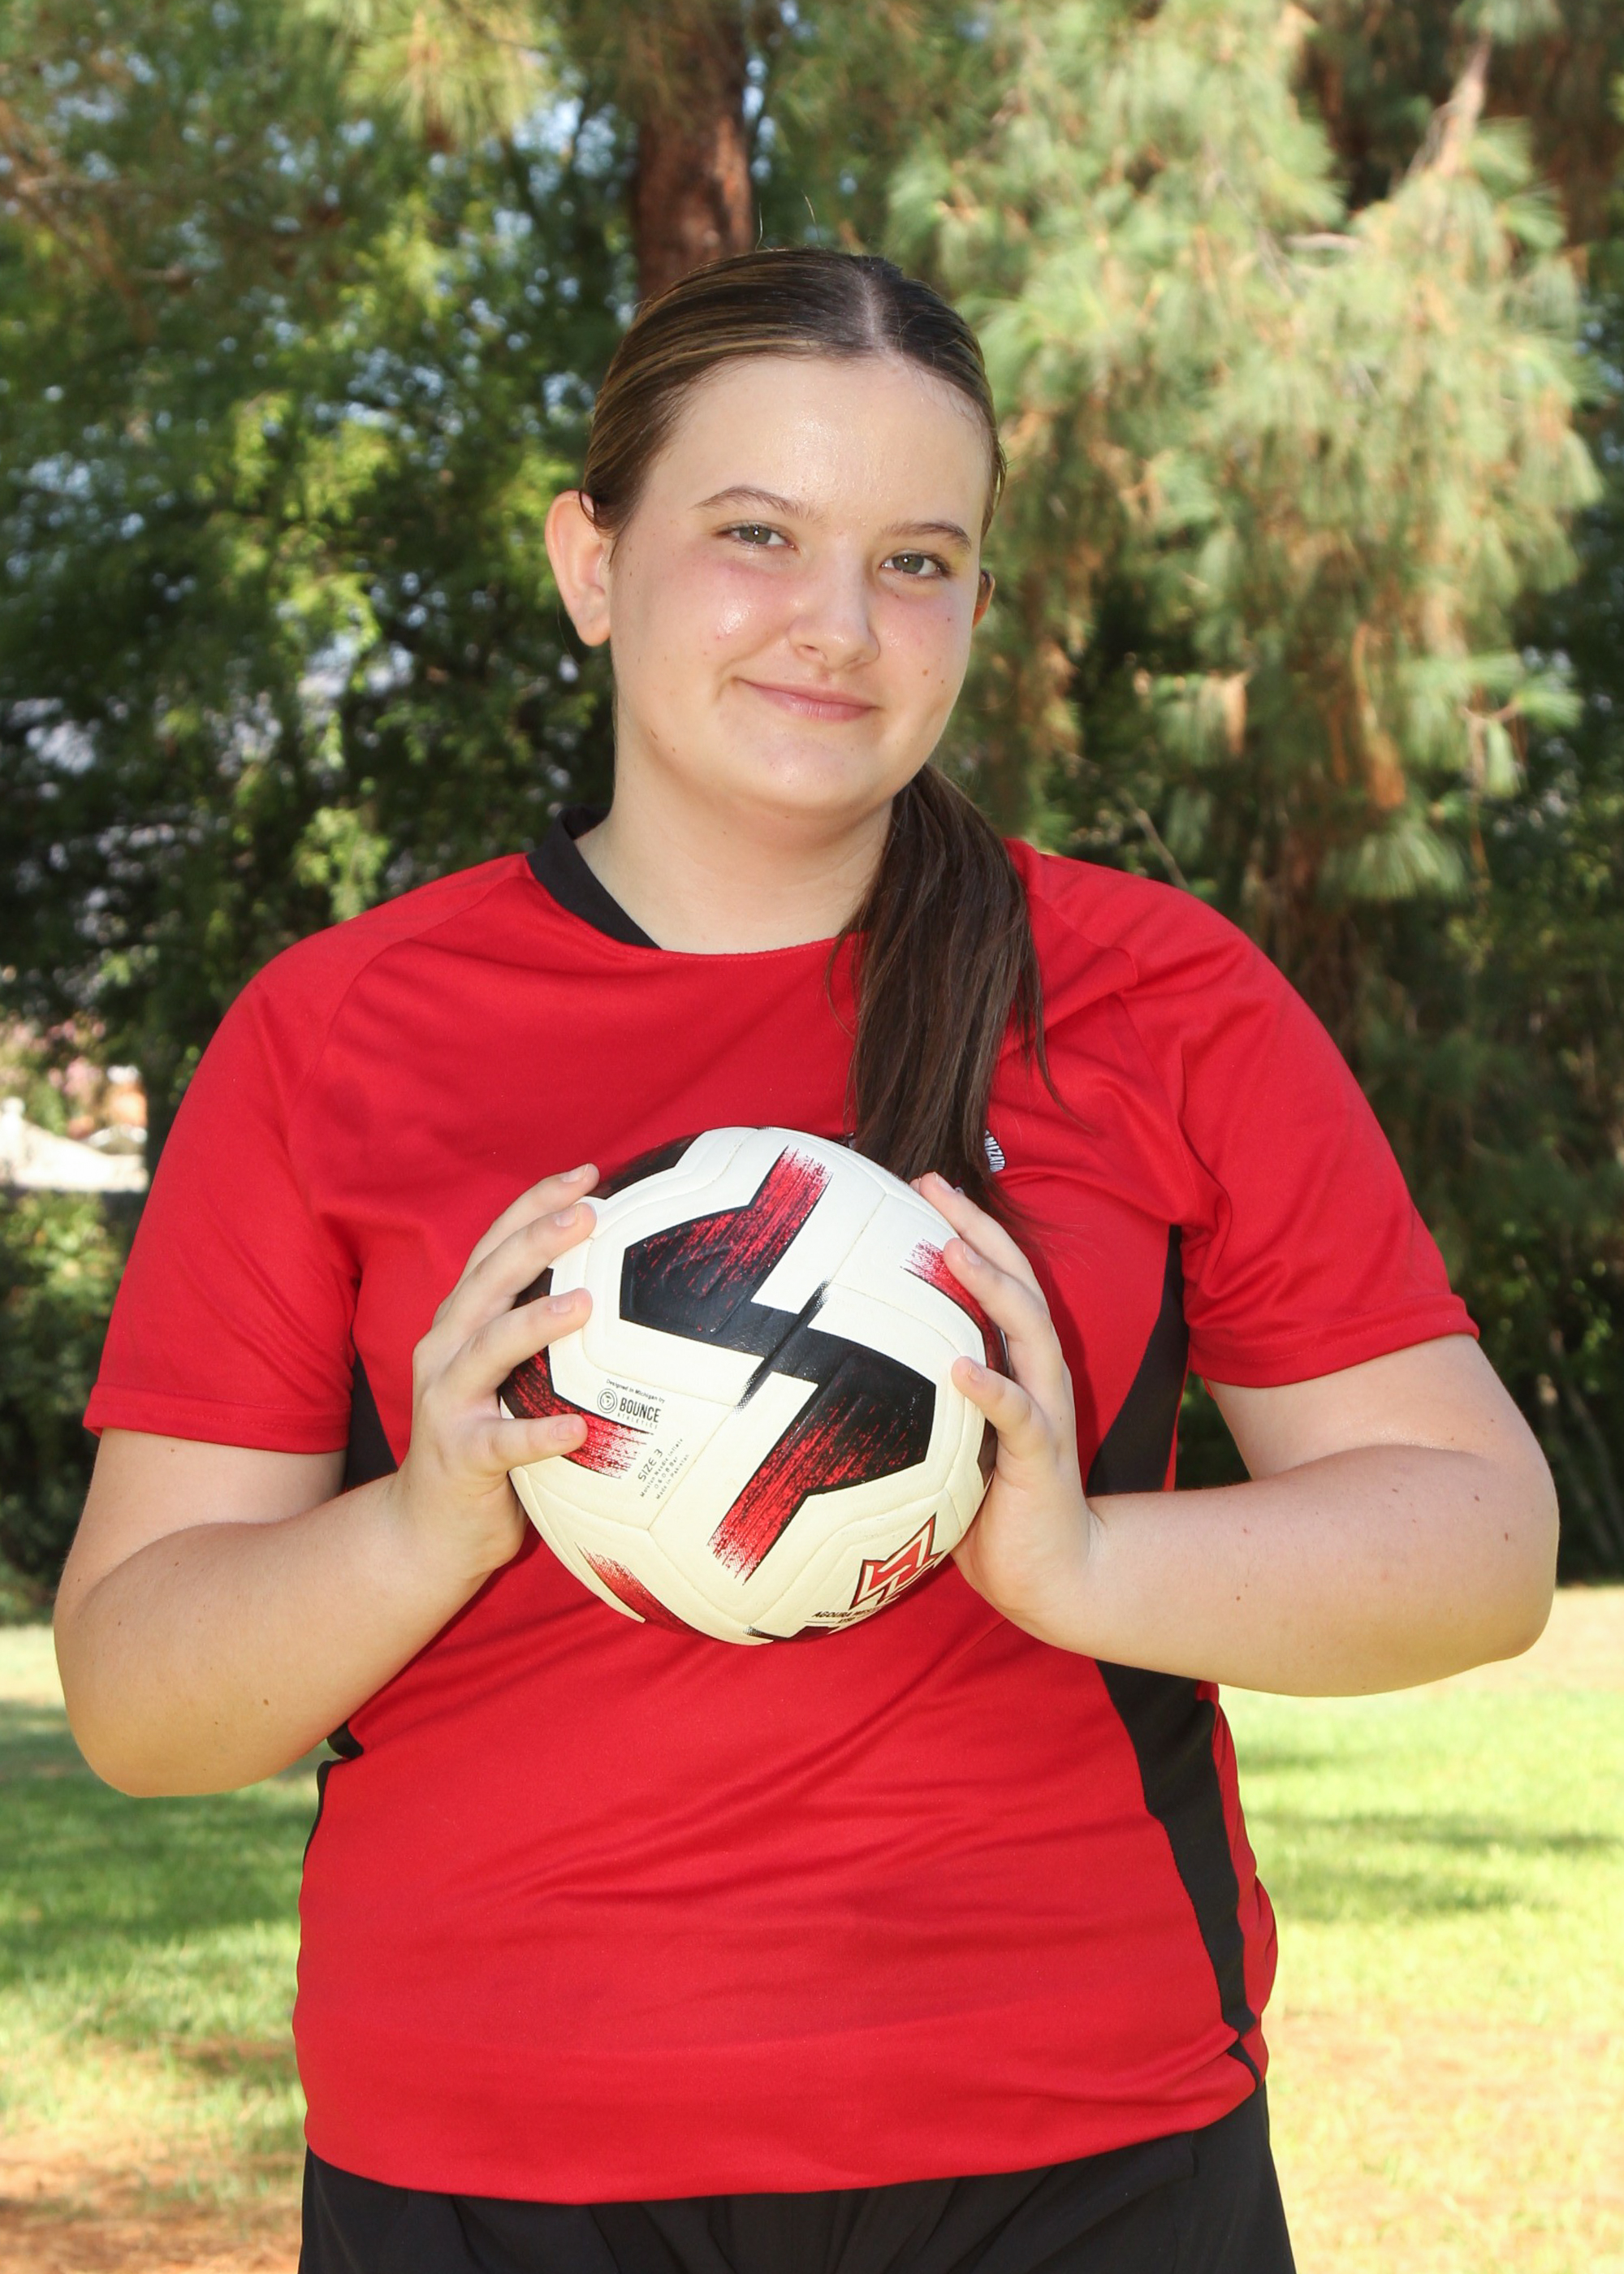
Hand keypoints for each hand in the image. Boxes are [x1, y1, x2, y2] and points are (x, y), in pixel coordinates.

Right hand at [383, 1164, 599, 1586]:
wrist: (427, 1532)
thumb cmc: (488, 1445)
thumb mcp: (513, 1380)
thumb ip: (547, 1338)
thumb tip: (633, 1294)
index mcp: (462, 1325)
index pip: (495, 1248)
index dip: (535, 1205)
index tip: (588, 1173)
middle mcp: (446, 1351)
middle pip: (488, 1281)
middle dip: (535, 1240)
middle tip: (589, 1213)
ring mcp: (447, 1404)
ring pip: (488, 1349)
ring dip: (534, 1323)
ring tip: (584, 1303)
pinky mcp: (459, 1458)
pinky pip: (502, 1443)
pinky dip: (538, 1434)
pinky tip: (578, 1429)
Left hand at [914, 1174, 1095, 1644]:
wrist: (1052, 1574)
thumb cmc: (989, 1505)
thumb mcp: (945, 1439)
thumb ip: (916, 1397)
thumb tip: (833, 1370)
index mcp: (1016, 1364)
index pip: (998, 1277)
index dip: (967, 1225)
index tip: (919, 1184)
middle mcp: (1038, 1374)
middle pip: (1017, 1281)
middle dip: (977, 1226)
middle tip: (933, 1185)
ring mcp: (1045, 1410)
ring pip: (1028, 1331)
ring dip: (991, 1287)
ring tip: (953, 1250)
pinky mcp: (1043, 1457)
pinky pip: (1019, 1415)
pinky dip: (991, 1387)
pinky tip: (960, 1367)